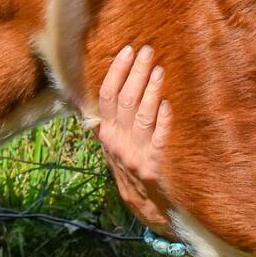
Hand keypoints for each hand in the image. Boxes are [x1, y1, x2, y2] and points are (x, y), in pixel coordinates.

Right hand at [93, 45, 175, 234]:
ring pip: (141, 115)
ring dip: (150, 90)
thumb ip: (105, 120)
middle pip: (125, 100)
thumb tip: (88, 92)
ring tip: (159, 69)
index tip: (127, 50)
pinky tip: (168, 105)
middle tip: (147, 50)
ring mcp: (135, 154)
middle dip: (136, 72)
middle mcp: (117, 142)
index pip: (106, 96)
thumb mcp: (112, 145)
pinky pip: (158, 139)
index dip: (116, 71)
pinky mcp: (153, 166)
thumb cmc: (130, 168)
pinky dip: (162, 121)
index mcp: (107, 133)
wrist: (145, 207)